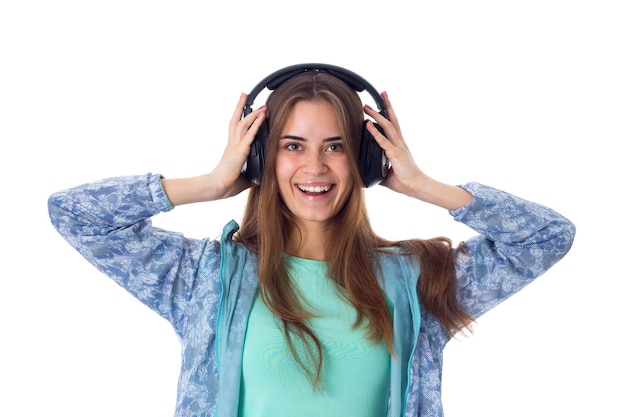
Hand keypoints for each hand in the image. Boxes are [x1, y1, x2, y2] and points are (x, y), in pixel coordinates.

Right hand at [161, 94, 265, 205]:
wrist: (217, 187)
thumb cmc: (226, 184)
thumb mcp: (243, 178)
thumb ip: (251, 176)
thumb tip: (259, 179)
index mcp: (232, 149)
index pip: (236, 129)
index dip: (239, 117)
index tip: (243, 109)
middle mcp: (233, 144)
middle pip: (236, 120)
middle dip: (241, 107)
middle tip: (244, 95)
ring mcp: (236, 146)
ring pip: (244, 123)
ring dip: (253, 113)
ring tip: (261, 104)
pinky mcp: (240, 150)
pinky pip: (250, 134)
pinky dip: (257, 124)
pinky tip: (262, 116)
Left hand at [364, 92, 473, 209]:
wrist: (417, 187)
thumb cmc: (405, 181)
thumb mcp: (387, 174)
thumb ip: (378, 169)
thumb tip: (366, 172)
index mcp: (399, 146)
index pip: (393, 125)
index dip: (389, 114)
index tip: (384, 103)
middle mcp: (400, 143)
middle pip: (393, 119)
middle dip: (386, 106)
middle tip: (381, 94)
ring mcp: (398, 147)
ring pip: (388, 126)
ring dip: (377, 115)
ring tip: (367, 107)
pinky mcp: (395, 154)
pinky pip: (383, 141)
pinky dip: (375, 133)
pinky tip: (368, 125)